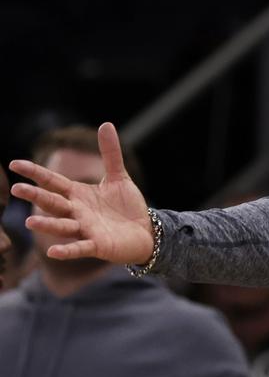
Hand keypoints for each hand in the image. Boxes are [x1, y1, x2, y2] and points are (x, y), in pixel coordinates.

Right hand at [8, 123, 152, 263]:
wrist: (145, 232)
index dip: (34, 173)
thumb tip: (106, 124)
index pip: (52, 181)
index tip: (14, 164)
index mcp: (78, 194)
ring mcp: (85, 229)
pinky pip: (80, 248)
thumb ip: (110, 153)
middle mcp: (76, 212)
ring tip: (29, 221)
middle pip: (52, 202)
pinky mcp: (98, 246)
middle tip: (16, 190)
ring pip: (62, 226)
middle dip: (36, 196)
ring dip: (47, 224)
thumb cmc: (127, 206)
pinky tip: (53, 251)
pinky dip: (68, 250)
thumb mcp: (119, 176)